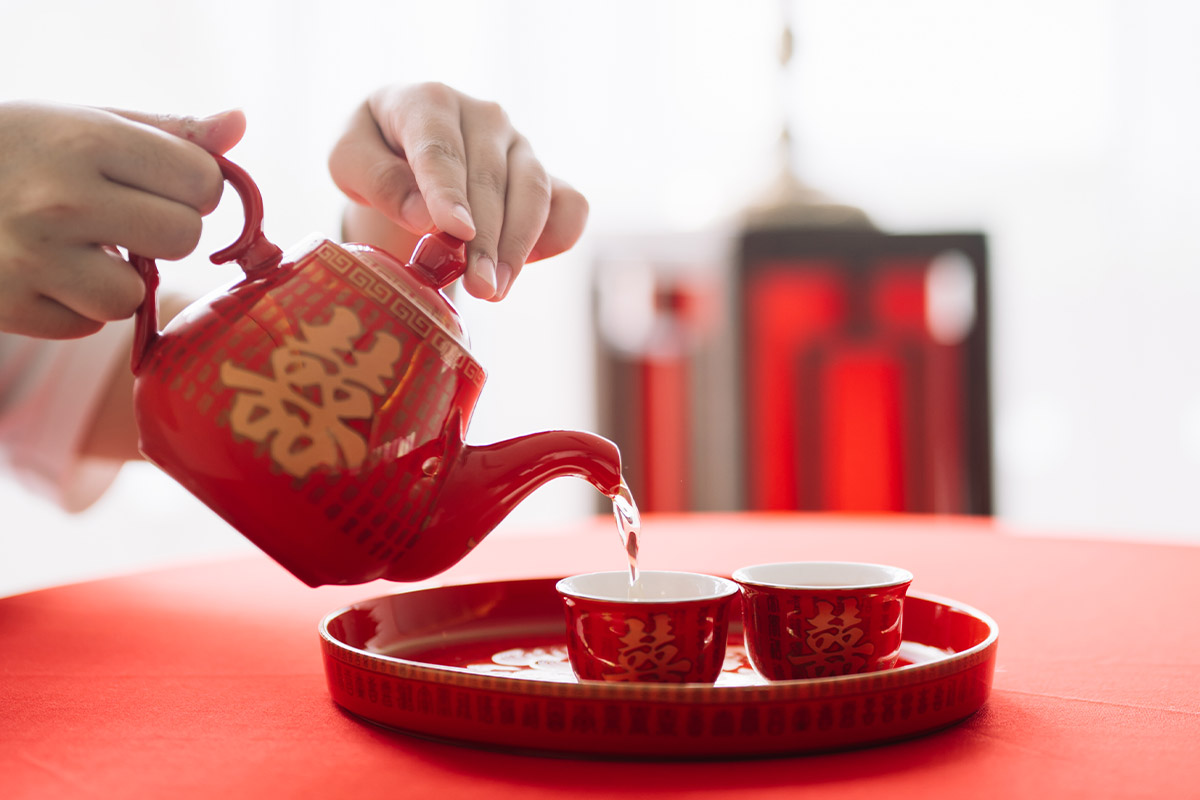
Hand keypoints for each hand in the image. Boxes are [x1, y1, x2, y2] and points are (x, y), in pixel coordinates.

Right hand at [0, 102, 245, 337]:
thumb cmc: (16, 150)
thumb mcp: (81, 121)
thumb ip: (164, 130)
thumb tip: (238, 125)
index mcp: (84, 140)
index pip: (202, 180)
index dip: (192, 186)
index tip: (162, 183)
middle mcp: (59, 199)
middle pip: (182, 237)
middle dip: (163, 231)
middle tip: (124, 219)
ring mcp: (31, 258)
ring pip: (136, 295)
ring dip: (120, 279)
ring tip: (80, 250)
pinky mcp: (10, 305)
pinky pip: (89, 325)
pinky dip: (77, 307)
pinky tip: (46, 274)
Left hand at [328, 82, 588, 300]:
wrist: (404, 153)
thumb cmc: (375, 157)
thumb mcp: (350, 163)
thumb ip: (379, 182)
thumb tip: (425, 217)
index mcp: (429, 100)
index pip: (441, 148)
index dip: (449, 192)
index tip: (456, 231)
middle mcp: (483, 115)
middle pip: (489, 180)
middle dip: (485, 239)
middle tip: (477, 288)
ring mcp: (520, 145)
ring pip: (533, 193)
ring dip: (517, 247)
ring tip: (494, 290)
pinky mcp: (546, 175)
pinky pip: (570, 204)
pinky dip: (556, 236)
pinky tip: (525, 266)